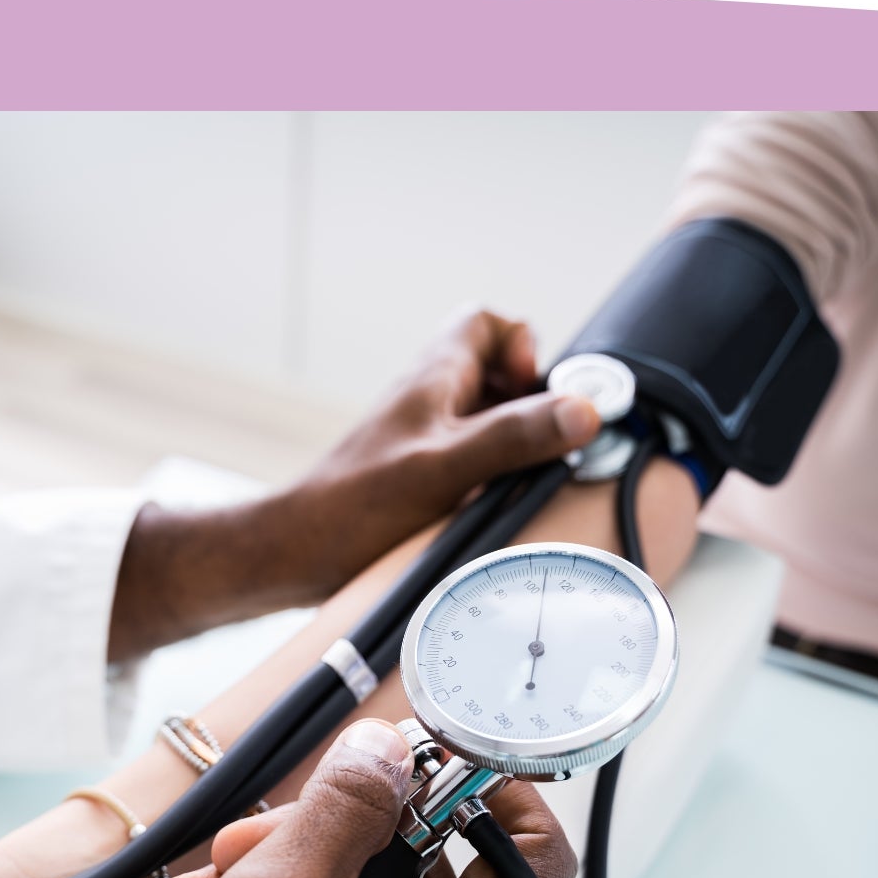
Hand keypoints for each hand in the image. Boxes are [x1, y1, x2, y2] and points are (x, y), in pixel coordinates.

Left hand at [108, 308, 601, 658]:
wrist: (295, 554)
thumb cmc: (353, 509)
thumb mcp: (447, 467)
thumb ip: (515, 436)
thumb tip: (582, 411)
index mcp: (434, 378)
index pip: (489, 323)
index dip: (523, 347)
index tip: (535, 392)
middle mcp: (429, 401)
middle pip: (499, 374)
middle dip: (531, 404)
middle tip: (538, 444)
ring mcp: (423, 439)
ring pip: (487, 420)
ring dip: (513, 445)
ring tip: (515, 481)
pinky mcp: (417, 477)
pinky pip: (470, 460)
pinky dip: (490, 476)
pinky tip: (489, 509)